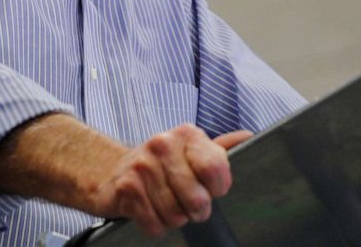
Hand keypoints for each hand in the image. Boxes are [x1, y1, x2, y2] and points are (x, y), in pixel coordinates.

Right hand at [0, 114, 253, 236]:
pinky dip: (155, 225)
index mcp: (186, 134)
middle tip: (189, 205)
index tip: (211, 189)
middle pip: (198, 199)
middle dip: (196, 210)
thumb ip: (219, 148)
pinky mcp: (127, 188)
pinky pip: (154, 224)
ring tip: (166, 204)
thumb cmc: (160, 164)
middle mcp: (163, 144)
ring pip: (176, 215)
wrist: (111, 172)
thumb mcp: (190, 150)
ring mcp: (143, 165)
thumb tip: (249, 138)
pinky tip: (150, 210)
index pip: (216, 170)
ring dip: (174, 218)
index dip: (218, 189)